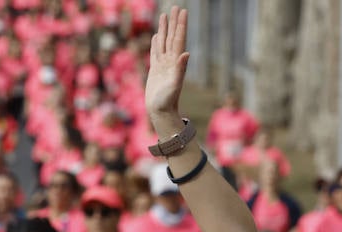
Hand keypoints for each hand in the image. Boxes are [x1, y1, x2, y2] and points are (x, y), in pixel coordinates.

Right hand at [145, 7, 189, 124]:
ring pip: (163, 41)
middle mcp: (170, 60)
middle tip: (175, 7)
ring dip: (164, 28)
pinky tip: (157, 35)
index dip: (181, 25)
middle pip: (172, 36)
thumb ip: (180, 69)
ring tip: (164, 15)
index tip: (183, 11)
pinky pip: (156, 52)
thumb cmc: (167, 101)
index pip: (179, 38)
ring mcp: (163, 64)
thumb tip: (186, 53)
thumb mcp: (174, 85)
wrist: (160, 111)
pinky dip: (156, 42)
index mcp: (176, 61)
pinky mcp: (155, 70)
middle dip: (173, 22)